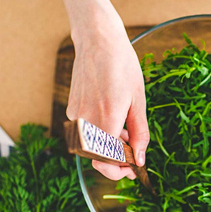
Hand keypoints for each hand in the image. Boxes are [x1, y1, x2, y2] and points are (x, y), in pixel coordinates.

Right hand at [67, 14, 148, 180]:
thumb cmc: (122, 66)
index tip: (133, 169)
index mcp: (106, 119)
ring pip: (92, 146)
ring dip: (109, 147)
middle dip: (115, 161)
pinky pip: (86, 133)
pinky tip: (114, 120)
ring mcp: (74, 116)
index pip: (107, 162)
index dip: (120, 171)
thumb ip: (140, 133)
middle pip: (97, 158)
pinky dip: (101, 134)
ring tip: (126, 134)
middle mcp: (85, 121)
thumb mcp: (138, 100)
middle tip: (133, 156)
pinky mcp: (70, 110)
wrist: (98, 40)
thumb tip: (139, 160)